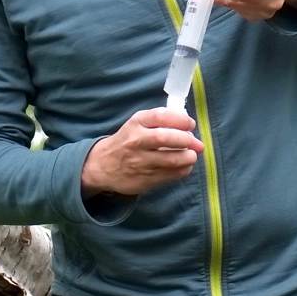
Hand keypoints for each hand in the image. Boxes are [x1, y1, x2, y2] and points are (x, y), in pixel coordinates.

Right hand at [81, 108, 205, 196]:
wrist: (102, 166)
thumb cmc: (126, 141)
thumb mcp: (137, 125)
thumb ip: (160, 123)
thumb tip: (190, 130)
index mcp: (136, 123)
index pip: (161, 116)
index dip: (180, 119)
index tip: (190, 125)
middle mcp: (136, 141)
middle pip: (165, 138)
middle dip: (186, 140)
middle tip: (195, 143)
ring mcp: (140, 161)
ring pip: (170, 159)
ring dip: (188, 157)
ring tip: (191, 155)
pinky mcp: (144, 179)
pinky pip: (170, 174)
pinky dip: (183, 170)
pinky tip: (185, 166)